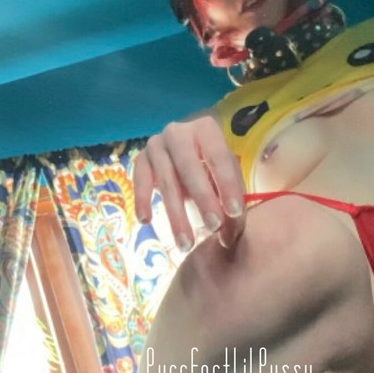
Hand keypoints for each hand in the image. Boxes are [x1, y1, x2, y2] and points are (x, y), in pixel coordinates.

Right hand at [133, 109, 246, 249]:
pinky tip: (146, 220)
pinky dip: (142, 201)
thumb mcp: (225, 181)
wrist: (182, 159)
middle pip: (189, 166)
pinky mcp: (140, 159)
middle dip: (202, 198)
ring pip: (165, 180)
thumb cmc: (210, 170)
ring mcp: (156, 144)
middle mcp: (178, 131)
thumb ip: (232, 205)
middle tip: (213, 227)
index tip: (234, 212)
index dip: (227, 184)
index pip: (218, 157)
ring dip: (176, 214)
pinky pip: (139, 181)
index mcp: (206, 129)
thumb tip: (229, 237)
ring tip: (185, 243)